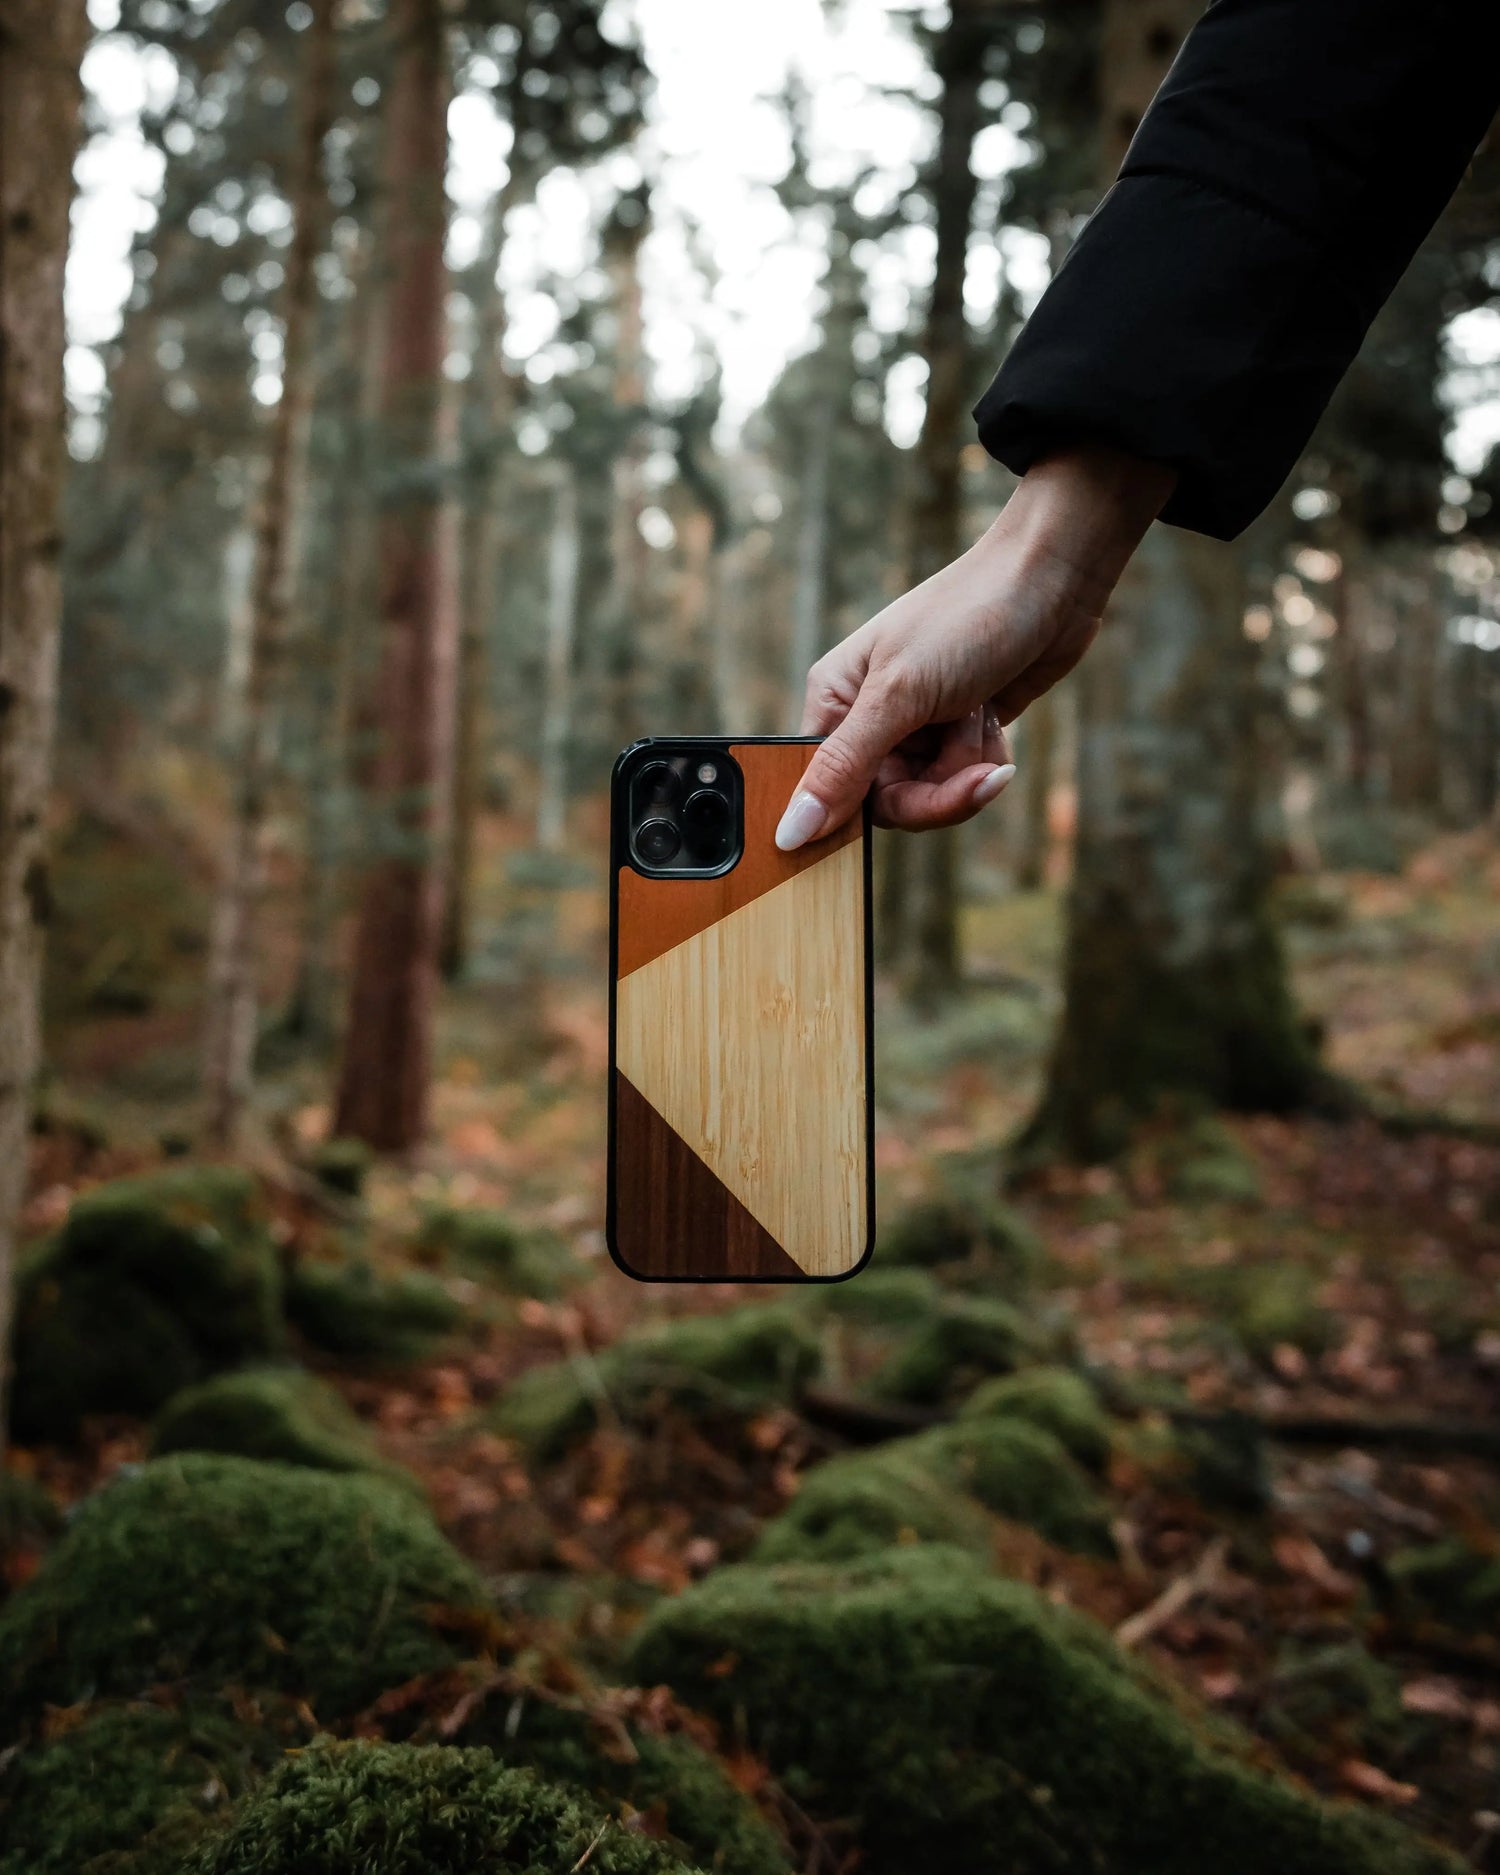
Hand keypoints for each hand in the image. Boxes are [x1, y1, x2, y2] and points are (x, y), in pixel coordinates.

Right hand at [774, 445, 1176, 849]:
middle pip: (887, 802)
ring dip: (966, 765)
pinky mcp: (958, 731)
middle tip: (976, 770)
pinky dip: (985, 758)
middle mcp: (868, 716)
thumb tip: (790, 830)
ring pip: (931, 794)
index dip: (862, 812)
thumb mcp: (898, 694)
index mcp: (834, 700)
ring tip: (981, 714)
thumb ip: (844, 766)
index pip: (828, 790)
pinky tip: (994, 717)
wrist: (1052, 579)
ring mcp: (916, 725)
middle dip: (938, 789)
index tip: (908, 805)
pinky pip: (963, 779)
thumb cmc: (967, 617)